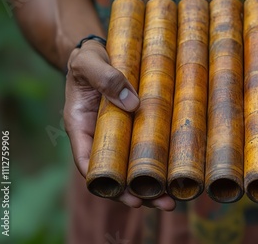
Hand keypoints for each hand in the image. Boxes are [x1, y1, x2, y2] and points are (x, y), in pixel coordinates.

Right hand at [63, 40, 175, 210]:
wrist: (97, 53)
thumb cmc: (87, 59)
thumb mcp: (89, 62)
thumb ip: (105, 78)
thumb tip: (133, 104)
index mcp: (80, 127)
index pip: (89, 163)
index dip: (109, 184)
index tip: (130, 197)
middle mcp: (99, 137)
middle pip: (116, 174)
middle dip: (139, 193)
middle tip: (166, 204)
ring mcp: (117, 134)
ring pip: (132, 166)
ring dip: (152, 184)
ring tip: (175, 200)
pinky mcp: (133, 127)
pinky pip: (143, 149)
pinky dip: (157, 162)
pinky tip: (176, 172)